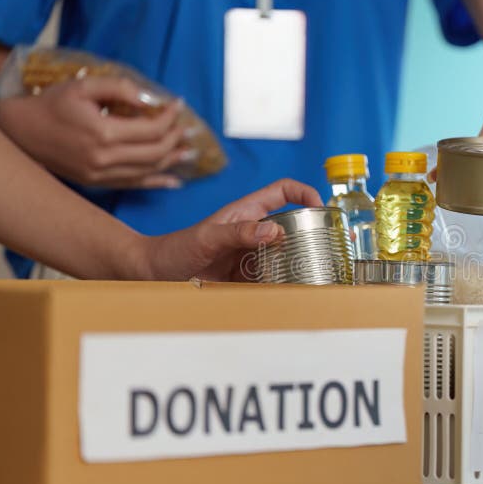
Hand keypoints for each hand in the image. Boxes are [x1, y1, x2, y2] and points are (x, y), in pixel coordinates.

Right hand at [0, 77, 188, 188]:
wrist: (23, 132)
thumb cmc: (53, 104)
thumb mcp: (83, 86)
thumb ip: (119, 88)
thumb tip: (150, 99)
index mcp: (103, 133)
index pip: (151, 130)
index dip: (170, 118)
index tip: (178, 105)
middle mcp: (105, 158)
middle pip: (155, 152)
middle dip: (174, 139)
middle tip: (185, 128)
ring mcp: (102, 174)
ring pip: (148, 171)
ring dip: (171, 161)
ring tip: (187, 151)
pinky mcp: (98, 183)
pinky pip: (135, 185)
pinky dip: (157, 182)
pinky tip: (174, 181)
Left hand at [132, 179, 323, 280]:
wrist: (153, 276)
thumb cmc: (175, 249)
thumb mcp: (207, 238)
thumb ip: (239, 233)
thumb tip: (275, 231)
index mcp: (246, 212)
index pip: (283, 192)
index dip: (305, 193)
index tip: (321, 208)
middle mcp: (253, 231)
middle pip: (292, 225)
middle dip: (312, 232)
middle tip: (329, 246)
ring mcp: (252, 255)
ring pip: (286, 254)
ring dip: (300, 261)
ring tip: (316, 272)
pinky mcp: (247, 277)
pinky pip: (273, 278)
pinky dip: (284, 284)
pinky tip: (292, 291)